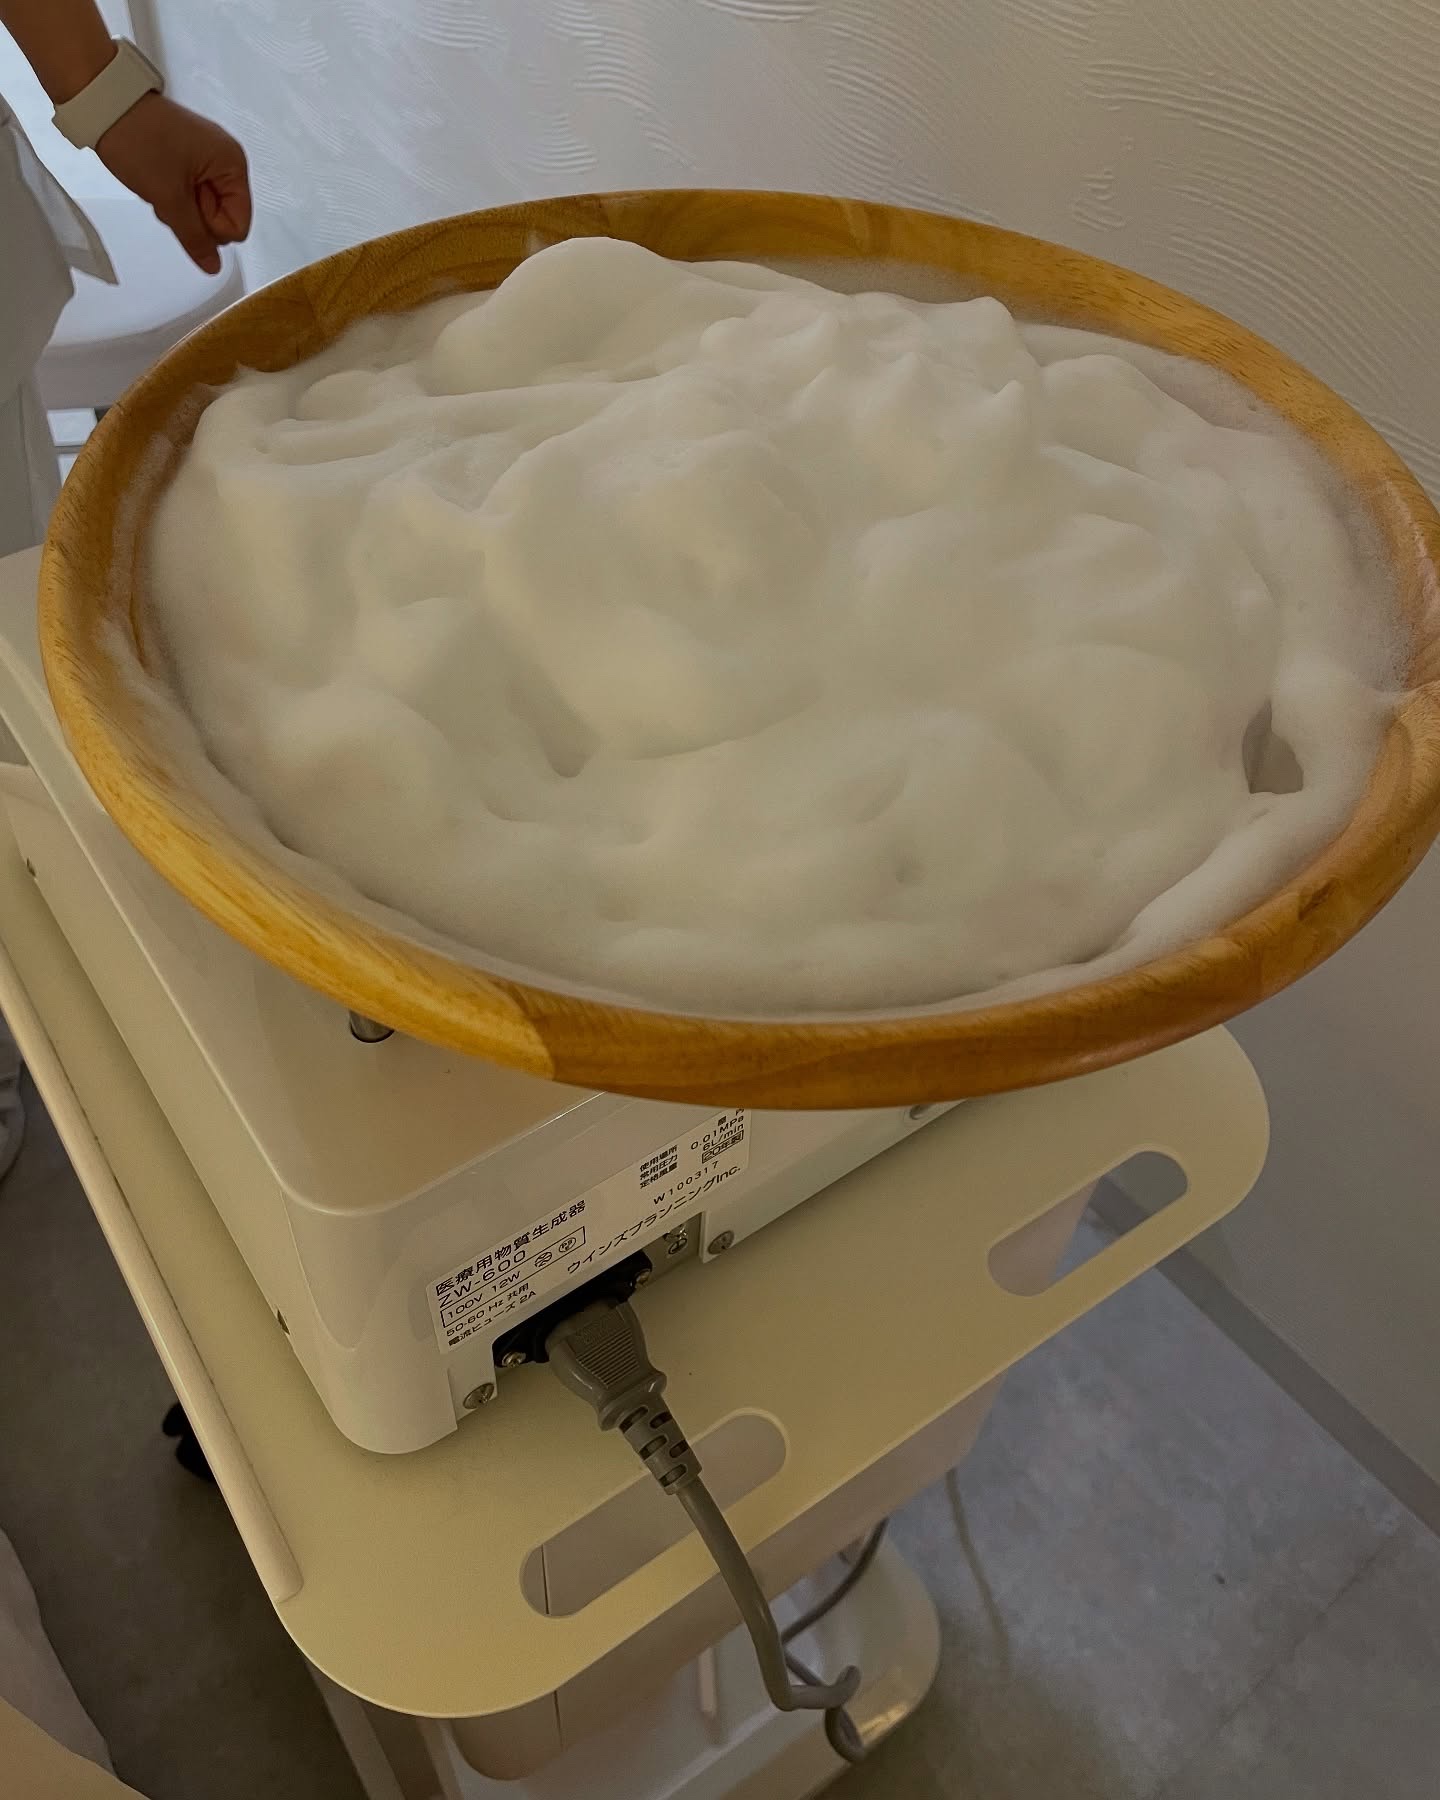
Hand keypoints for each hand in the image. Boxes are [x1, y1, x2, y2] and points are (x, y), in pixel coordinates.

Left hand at [96, 92, 250, 273]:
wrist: (105, 101)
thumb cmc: (139, 140)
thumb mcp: (168, 197)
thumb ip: (194, 237)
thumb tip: (213, 267)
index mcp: (233, 165)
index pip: (238, 226)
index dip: (210, 228)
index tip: (185, 205)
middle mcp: (226, 160)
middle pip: (222, 217)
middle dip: (193, 215)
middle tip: (168, 192)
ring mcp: (207, 157)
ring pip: (203, 208)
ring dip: (180, 206)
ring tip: (159, 182)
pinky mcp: (189, 156)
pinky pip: (190, 192)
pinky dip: (173, 194)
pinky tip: (157, 178)